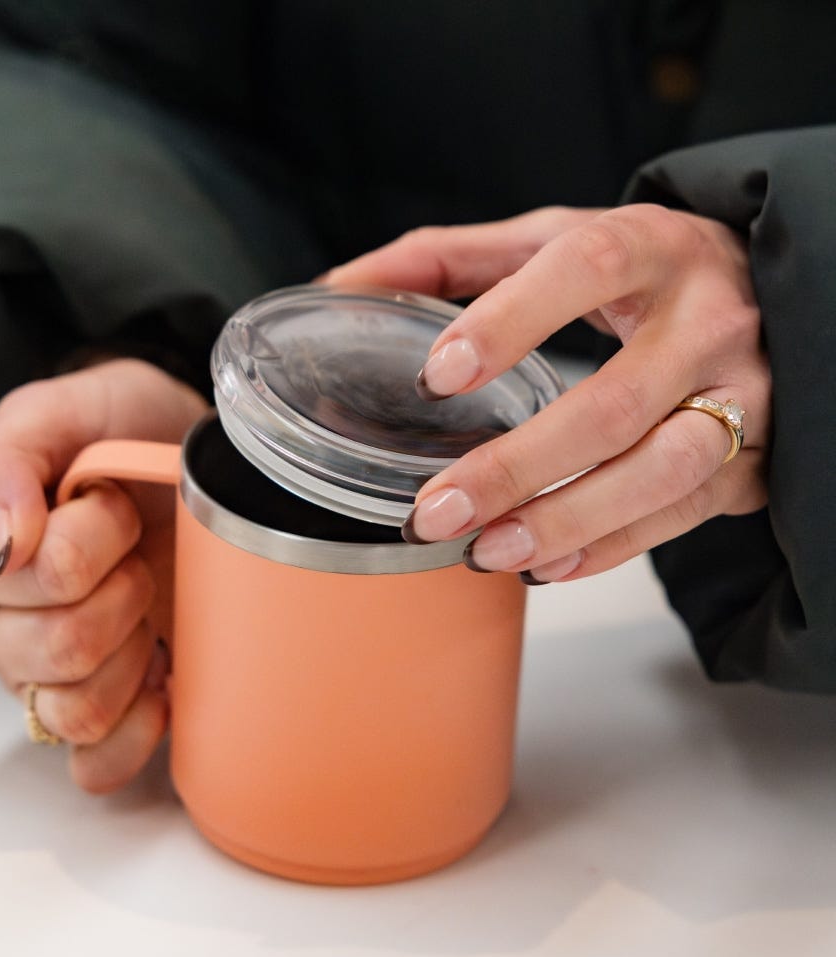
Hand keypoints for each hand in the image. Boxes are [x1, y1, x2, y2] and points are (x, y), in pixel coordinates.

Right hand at [0, 359, 208, 790]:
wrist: (177, 461)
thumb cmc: (120, 432)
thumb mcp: (65, 411)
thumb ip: (5, 462)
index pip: (31, 576)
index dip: (96, 534)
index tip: (112, 498)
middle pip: (60, 648)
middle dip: (126, 588)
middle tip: (138, 552)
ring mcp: (40, 680)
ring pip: (78, 710)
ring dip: (134, 653)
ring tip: (147, 606)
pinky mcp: (95, 716)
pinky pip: (94, 766)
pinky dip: (137, 730)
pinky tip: (161, 678)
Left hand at [324, 205, 768, 580]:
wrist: (767, 295)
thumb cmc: (641, 269)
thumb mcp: (552, 239)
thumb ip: (449, 259)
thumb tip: (340, 285)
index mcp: (652, 247)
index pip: (587, 269)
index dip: (510, 321)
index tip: (437, 377)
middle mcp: (708, 320)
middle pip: (615, 404)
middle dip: (517, 468)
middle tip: (436, 511)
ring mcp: (745, 393)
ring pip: (661, 472)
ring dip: (567, 521)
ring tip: (487, 552)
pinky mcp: (754, 456)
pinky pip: (685, 514)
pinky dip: (611, 547)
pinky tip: (547, 565)